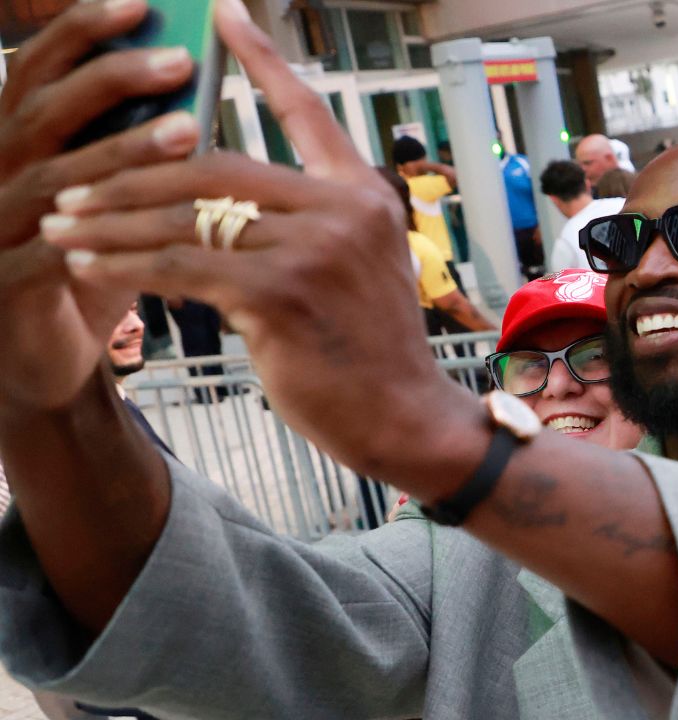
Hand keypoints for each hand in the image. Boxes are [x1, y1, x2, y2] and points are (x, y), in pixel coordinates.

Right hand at [0, 0, 198, 411]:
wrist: (41, 361)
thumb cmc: (84, 266)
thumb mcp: (112, 198)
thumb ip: (135, 151)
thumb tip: (195, 95)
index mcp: (14, 142)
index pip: (39, 69)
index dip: (82, 32)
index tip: (141, 3)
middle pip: (41, 109)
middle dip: (111, 78)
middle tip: (178, 59)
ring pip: (52, 179)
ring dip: (121, 152)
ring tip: (190, 132)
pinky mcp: (4, 288)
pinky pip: (48, 254)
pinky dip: (99, 237)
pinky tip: (149, 224)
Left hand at [46, 0, 478, 481]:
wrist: (403, 414)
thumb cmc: (370, 349)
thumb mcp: (355, 267)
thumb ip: (306, 224)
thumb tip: (220, 202)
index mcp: (364, 193)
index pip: (307, 110)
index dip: (260, 61)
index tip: (221, 14)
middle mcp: (345, 209)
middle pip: (217, 164)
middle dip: (132, 173)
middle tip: (73, 183)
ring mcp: (317, 249)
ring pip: (190, 215)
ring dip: (112, 221)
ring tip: (62, 224)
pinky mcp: (283, 294)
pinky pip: (184, 267)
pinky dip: (126, 264)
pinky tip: (88, 264)